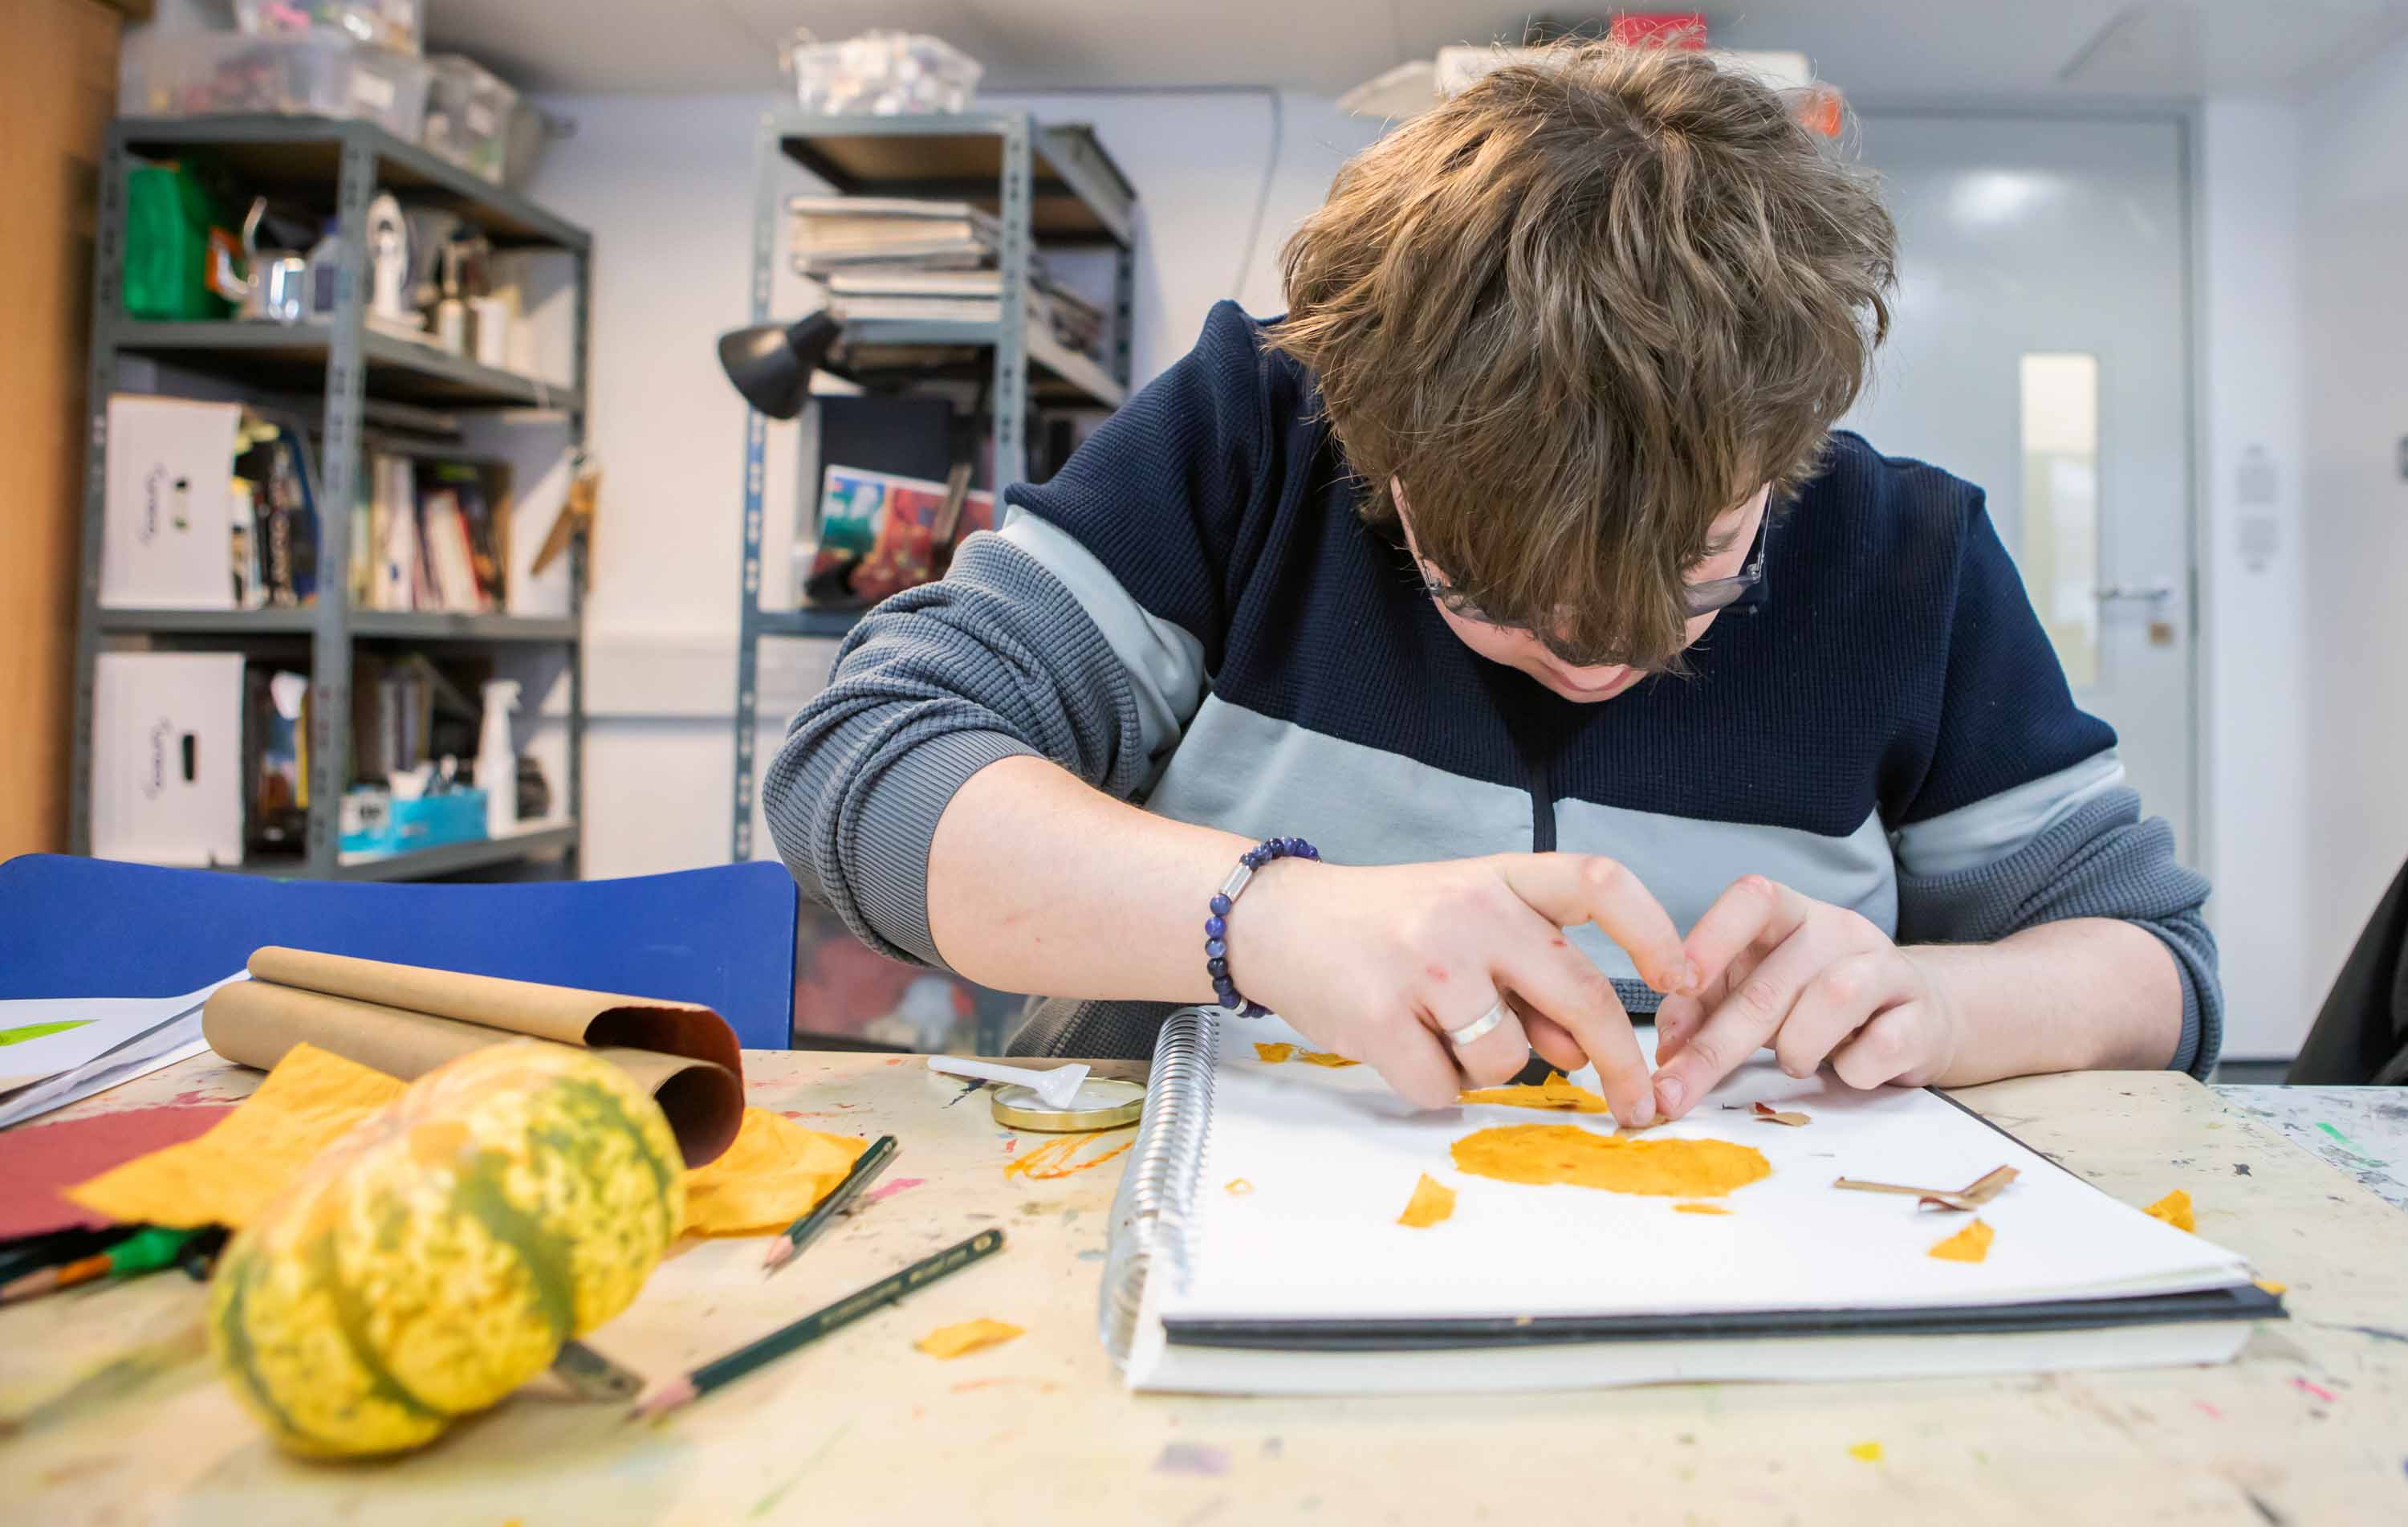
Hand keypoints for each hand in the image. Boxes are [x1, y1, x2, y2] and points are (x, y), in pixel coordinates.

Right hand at [1234, 854, 1695, 1123]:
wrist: (1281, 922)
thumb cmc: (1388, 926)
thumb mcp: (1467, 921)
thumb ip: (1530, 973)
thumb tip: (1584, 1052)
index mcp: (1497, 878)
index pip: (1597, 882)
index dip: (1652, 931)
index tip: (1682, 981)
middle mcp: (1468, 913)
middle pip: (1581, 994)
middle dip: (1622, 1061)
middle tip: (1637, 1103)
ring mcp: (1425, 966)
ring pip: (1510, 1059)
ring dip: (1491, 1069)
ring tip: (1443, 1035)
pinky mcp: (1379, 1018)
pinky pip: (1446, 1090)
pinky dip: (1435, 1087)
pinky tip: (1404, 1047)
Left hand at [1650, 876, 1965, 1119]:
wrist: (1914, 1020)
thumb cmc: (1814, 1006)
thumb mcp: (1754, 995)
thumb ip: (1705, 1010)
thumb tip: (1667, 1051)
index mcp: (1789, 915)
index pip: (1751, 899)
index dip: (1711, 938)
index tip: (1675, 985)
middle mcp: (1839, 930)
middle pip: (1771, 982)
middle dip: (1714, 1047)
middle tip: (1673, 1093)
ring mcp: (1888, 968)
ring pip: (1834, 997)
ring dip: (1797, 1048)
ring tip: (1793, 1062)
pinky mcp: (1923, 1018)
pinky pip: (1882, 1048)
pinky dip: (1853, 1071)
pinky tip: (1848, 1068)